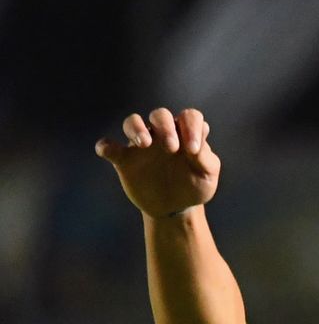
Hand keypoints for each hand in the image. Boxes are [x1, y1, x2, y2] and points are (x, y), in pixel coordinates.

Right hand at [95, 107, 219, 218]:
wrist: (176, 209)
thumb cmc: (194, 187)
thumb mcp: (207, 177)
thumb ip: (207, 160)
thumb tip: (194, 147)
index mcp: (185, 135)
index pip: (190, 116)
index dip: (192, 127)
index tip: (193, 150)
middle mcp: (162, 134)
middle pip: (160, 115)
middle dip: (165, 126)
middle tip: (171, 149)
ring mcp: (142, 144)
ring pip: (133, 122)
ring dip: (136, 128)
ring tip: (144, 143)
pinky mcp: (125, 159)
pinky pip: (110, 147)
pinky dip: (106, 146)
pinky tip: (106, 150)